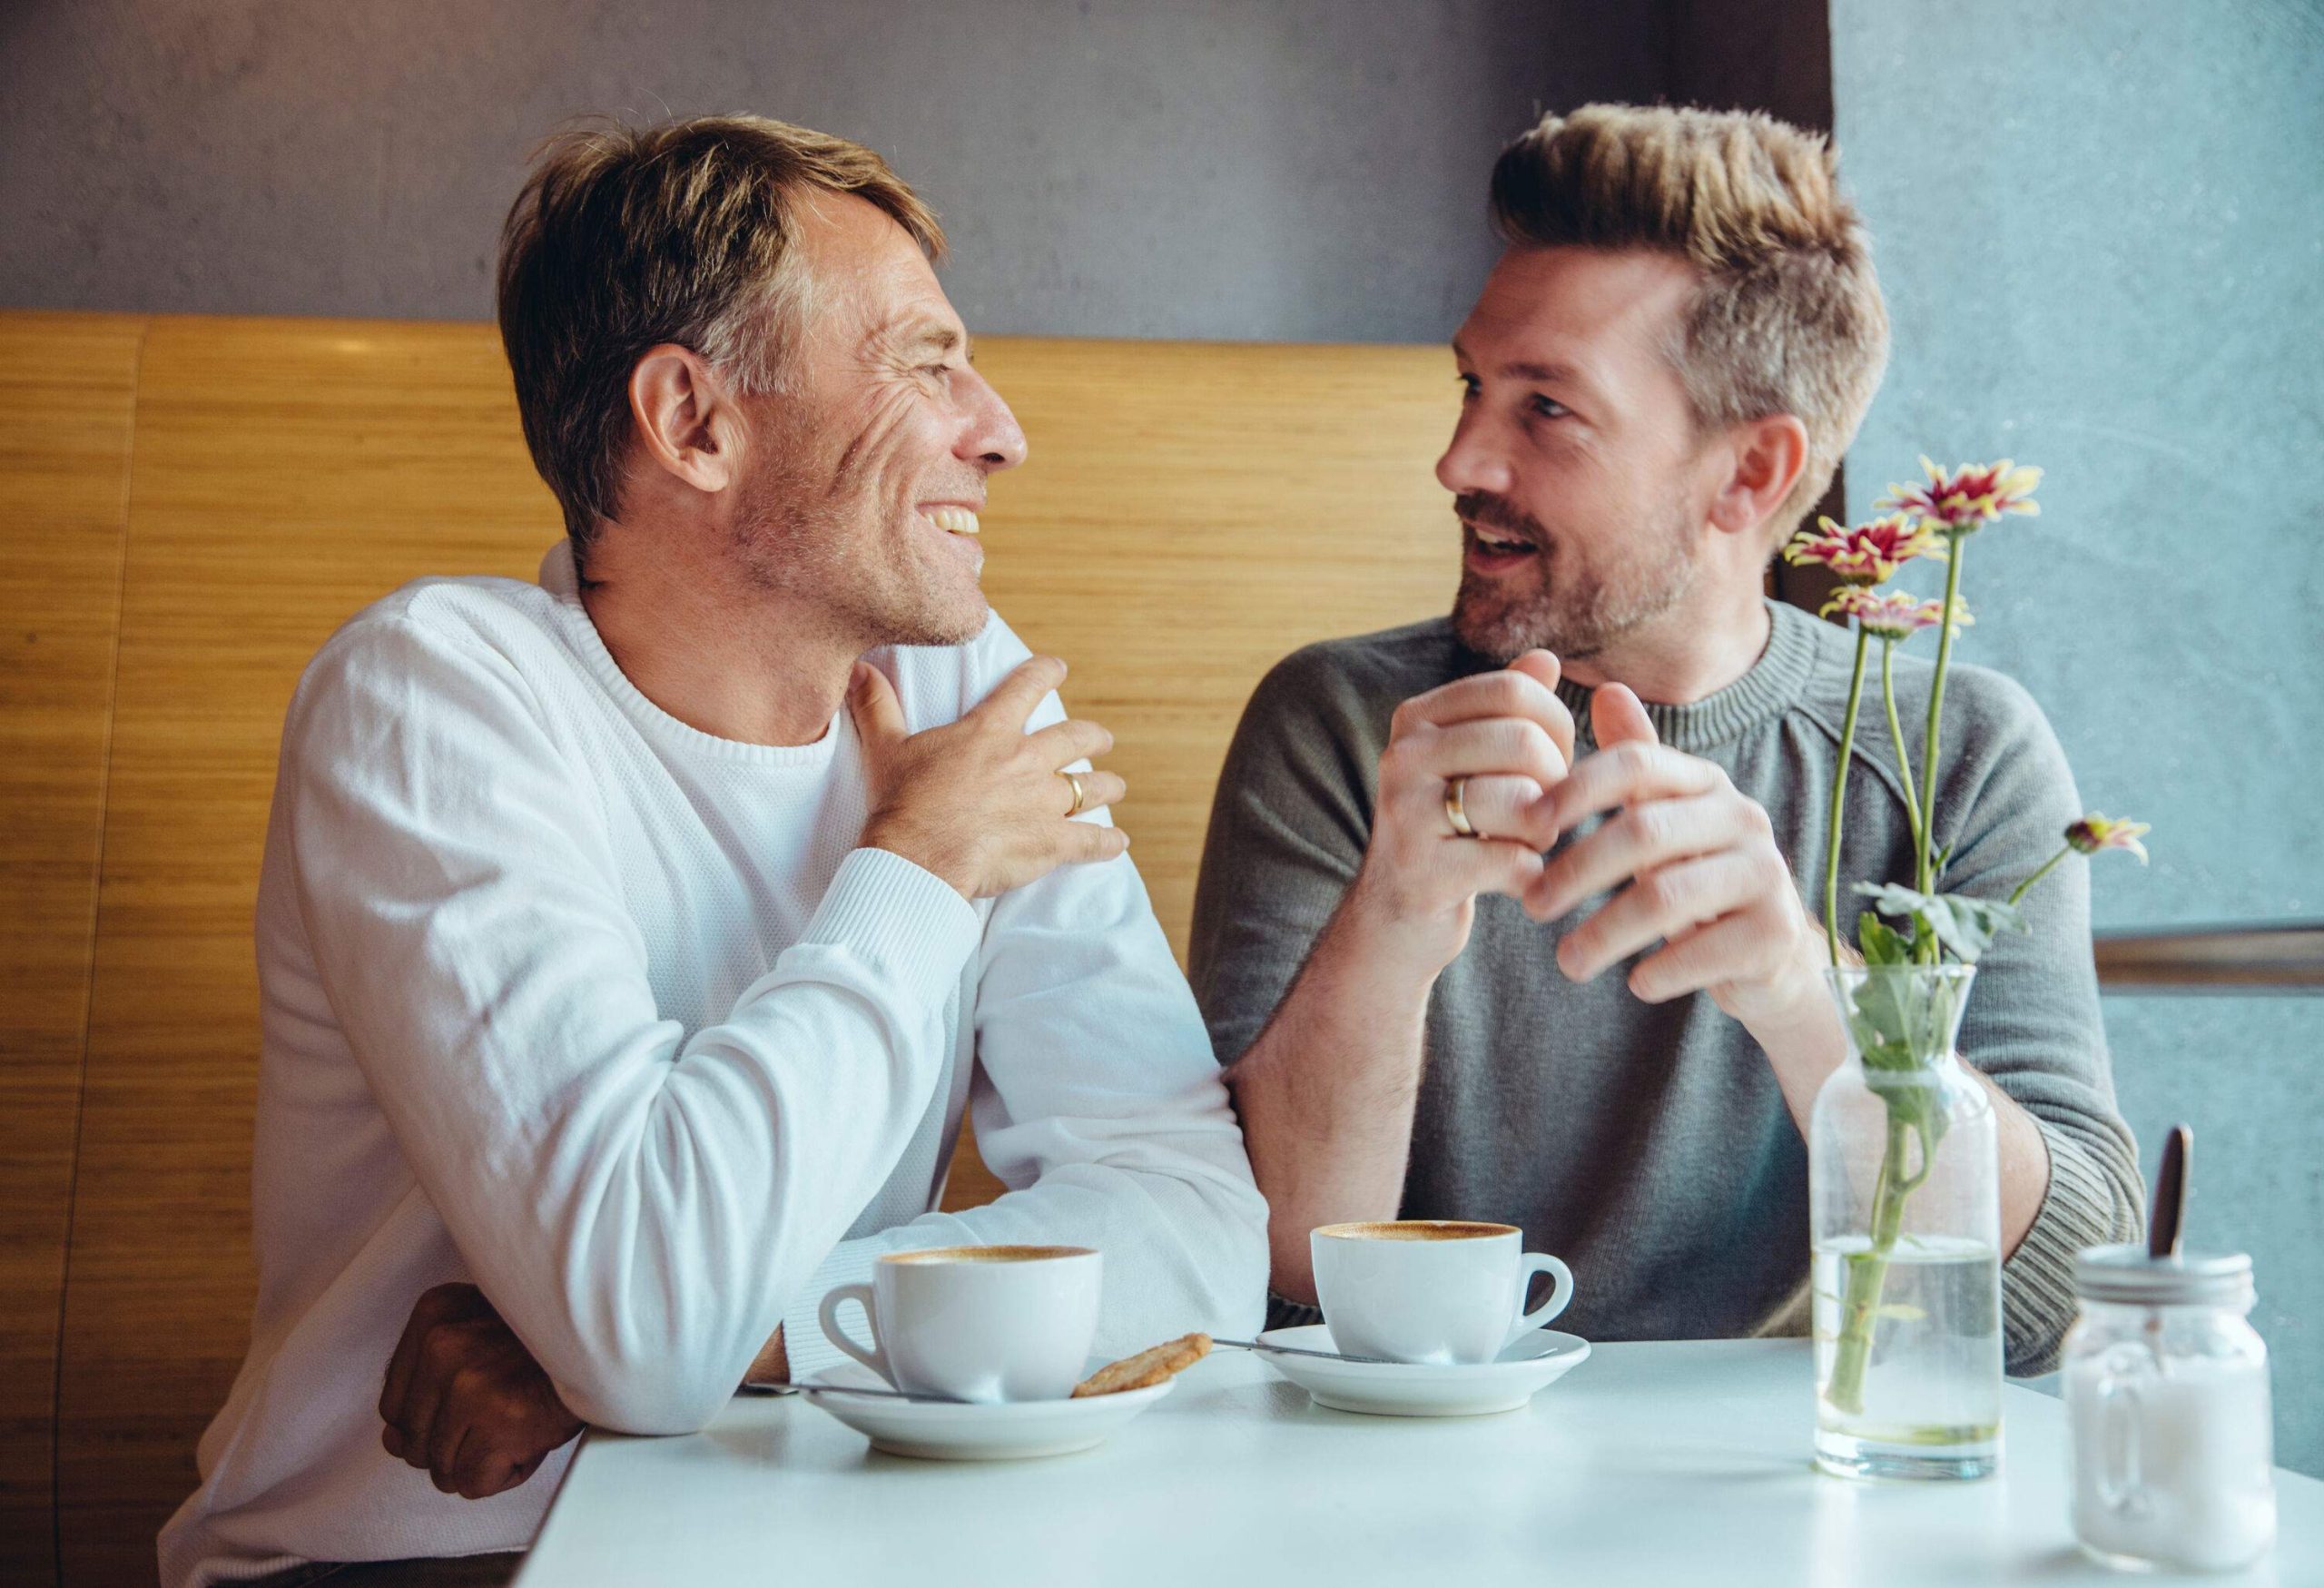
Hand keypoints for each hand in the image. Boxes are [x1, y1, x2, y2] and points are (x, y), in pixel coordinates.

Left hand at [379, 1283, 582, 1498]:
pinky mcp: (501, 1421)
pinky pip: (472, 1483)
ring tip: (518, 1422)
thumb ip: (426, 1381)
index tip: (473, 1405)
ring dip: (482, 1459)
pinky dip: (503, 1474)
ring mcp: (470, 1385)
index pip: (393, 1406)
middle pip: (413, 1443)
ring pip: (441, 1468)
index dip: (433, 1422)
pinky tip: (527, 1440)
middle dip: (455, 1445)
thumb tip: (393, 1441)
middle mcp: (444, 1346)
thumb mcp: (478, 1331)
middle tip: (500, 1415)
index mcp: (435, 1315)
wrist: (614, 1340)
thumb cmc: (548, 1343)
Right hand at [851, 656, 1129, 898]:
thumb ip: (877, 706)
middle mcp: (1025, 760)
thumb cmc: (902, 803)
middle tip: (1101, 739)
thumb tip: (858, 670)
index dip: (1045, 672)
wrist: (919, 857)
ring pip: (1090, 787)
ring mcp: (1043, 801)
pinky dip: (1108, 843)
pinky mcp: (1051, 841)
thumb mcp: (885, 748)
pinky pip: (1091, 841)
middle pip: (1074, 738)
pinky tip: (1118, 843)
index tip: (1058, 668)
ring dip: (1106, 786)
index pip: (1026, 687)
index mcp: (989, 732)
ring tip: (1116, 786)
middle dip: (1091, 737)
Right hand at [1344, 651, 1574, 978]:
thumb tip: (1546, 658)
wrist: (1393, 917)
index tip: (1550, 765)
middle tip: (1541, 814)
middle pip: (1525, 743)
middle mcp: (1403, 757)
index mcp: (1417, 719)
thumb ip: (1507, 711)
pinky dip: (1529, 876)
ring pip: (1524, 804)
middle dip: (1555, 785)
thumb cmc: (1448, 832)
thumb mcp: (1472, 763)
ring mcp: (1405, 815)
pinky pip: (1513, 862)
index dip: (1556, 728)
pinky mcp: (1421, 873)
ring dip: (1543, 833)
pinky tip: (1513, 880)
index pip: (1515, 690)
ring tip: (1525, 845)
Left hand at [1527, 684, 1822, 1031]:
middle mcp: (1741, 817)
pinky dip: (1660, 970)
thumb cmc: (1694, 878)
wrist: (1768, 953)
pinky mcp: (1775, 931)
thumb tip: (1609, 689)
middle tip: (1531, 906)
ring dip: (1605, 933)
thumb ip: (1630, 768)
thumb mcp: (1661, 820)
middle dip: (1576, 871)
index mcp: (1704, 783)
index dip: (1575, 789)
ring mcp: (1765, 873)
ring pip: (1666, 896)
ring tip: (1567, 961)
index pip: (1634, 763)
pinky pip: (1704, 950)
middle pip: (1642, 832)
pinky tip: (1634, 984)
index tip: (1527, 826)